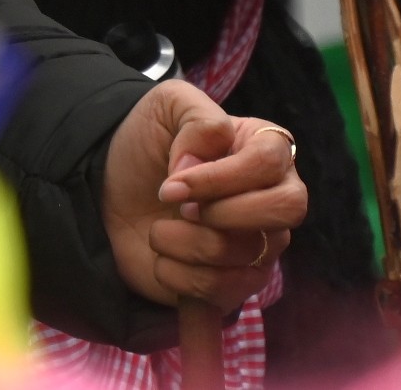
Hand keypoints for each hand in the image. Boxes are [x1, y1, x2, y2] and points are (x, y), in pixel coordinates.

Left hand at [99, 81, 305, 310]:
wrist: (114, 192)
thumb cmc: (149, 144)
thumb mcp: (167, 106)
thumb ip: (196, 119)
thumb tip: (199, 164)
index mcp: (265, 148)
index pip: (268, 164)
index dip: (221, 178)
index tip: (172, 185)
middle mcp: (274, 198)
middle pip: (286, 210)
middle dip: (222, 214)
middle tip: (180, 209)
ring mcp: (259, 245)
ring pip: (248, 257)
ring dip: (187, 245)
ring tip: (158, 232)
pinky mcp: (235, 283)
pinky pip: (227, 292)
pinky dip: (182, 279)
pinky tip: (162, 262)